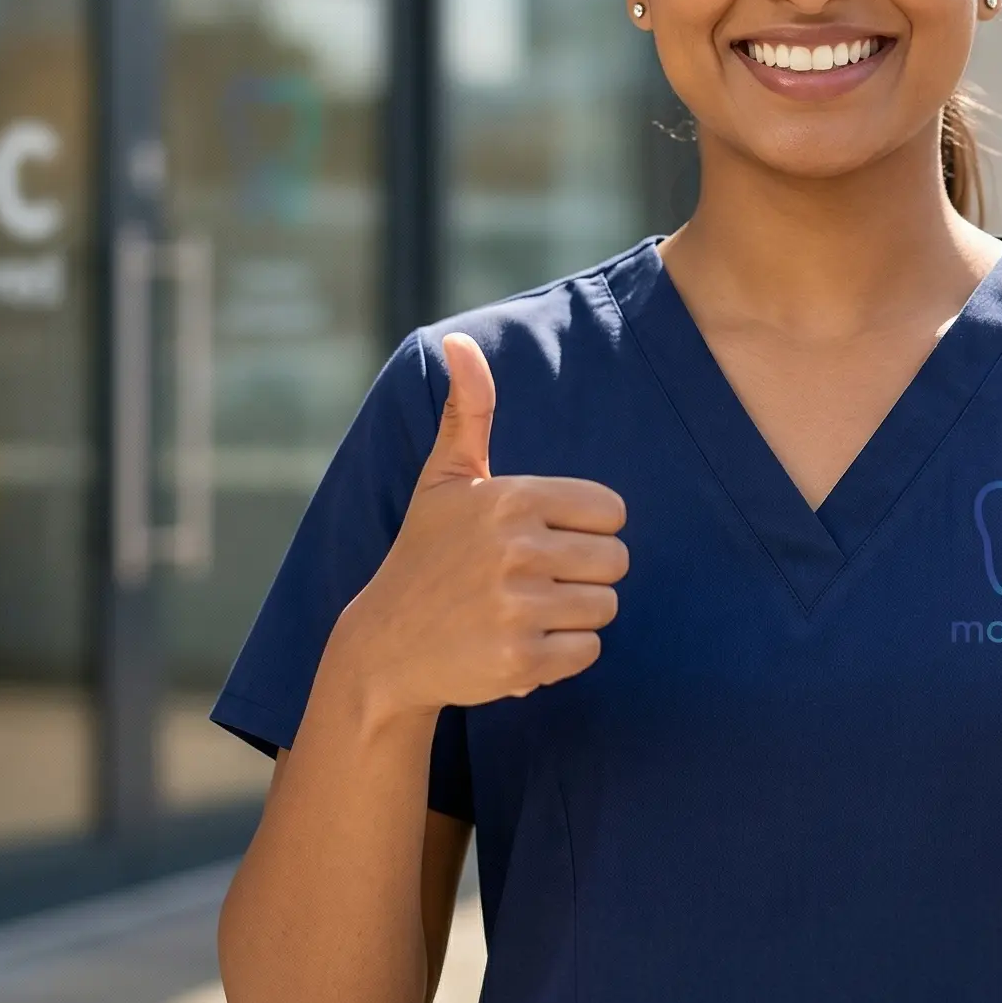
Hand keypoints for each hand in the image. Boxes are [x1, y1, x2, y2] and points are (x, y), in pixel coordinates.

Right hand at [335, 333, 627, 722]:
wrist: (385, 646)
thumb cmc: (427, 553)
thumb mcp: (444, 477)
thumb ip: (469, 410)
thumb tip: (458, 341)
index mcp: (512, 497)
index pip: (612, 511)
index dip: (585, 528)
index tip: (544, 537)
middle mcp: (517, 548)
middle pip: (616, 561)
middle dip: (584, 573)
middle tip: (535, 579)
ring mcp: (519, 607)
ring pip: (605, 607)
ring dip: (573, 615)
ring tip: (524, 610)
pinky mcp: (521, 661)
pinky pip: (588, 652)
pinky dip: (562, 655)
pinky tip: (519, 643)